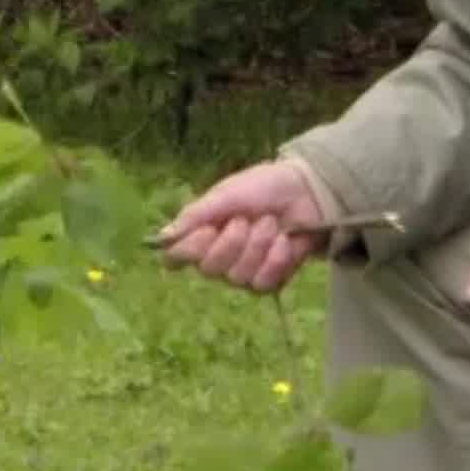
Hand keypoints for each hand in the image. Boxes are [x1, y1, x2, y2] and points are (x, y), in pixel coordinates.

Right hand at [157, 158, 334, 294]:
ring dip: (257, 246)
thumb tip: (162, 237)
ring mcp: (244, 271)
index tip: (207, 231)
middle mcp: (219, 256)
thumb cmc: (264, 187)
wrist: (307, 191)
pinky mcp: (270, 280)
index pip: (176, 258)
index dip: (189, 250)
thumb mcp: (226, 194)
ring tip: (272, 224)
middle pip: (209, 269)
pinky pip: (262, 283)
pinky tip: (285, 242)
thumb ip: (195, 216)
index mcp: (202, 233)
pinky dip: (276, 260)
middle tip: (246, 220)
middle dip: (231, 242)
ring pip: (237, 277)